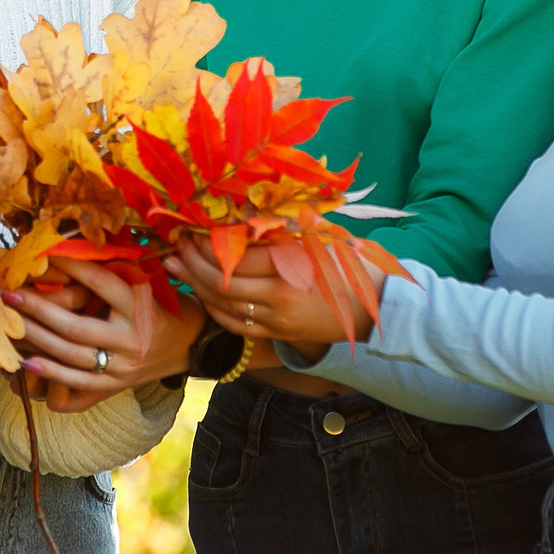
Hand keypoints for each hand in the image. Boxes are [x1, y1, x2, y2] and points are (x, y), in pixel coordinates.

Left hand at [6, 260, 205, 413]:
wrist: (184, 345)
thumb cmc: (154, 306)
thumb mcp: (142, 284)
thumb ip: (112, 272)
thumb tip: (66, 248)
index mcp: (139, 305)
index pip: (102, 284)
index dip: (72, 269)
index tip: (42, 257)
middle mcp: (132, 337)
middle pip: (77, 327)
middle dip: (39, 310)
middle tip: (10, 294)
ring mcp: (123, 365)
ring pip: (73, 355)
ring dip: (37, 339)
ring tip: (11, 323)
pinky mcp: (115, 385)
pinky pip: (77, 381)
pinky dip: (50, 372)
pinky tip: (25, 361)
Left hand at [167, 234, 386, 352]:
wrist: (376, 308)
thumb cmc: (348, 265)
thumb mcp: (315, 240)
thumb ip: (277, 233)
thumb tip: (236, 218)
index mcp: (289, 267)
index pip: (234, 257)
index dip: (207, 244)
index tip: (191, 228)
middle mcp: (278, 297)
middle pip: (221, 282)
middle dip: (193, 263)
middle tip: (176, 245)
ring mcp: (276, 320)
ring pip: (223, 306)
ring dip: (196, 286)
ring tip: (178, 266)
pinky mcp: (276, 334)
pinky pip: (235, 324)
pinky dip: (214, 308)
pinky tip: (202, 292)